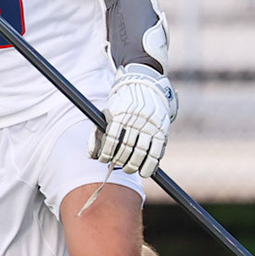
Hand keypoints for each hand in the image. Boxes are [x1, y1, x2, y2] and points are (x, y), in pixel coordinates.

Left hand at [92, 63, 177, 177]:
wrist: (145, 83)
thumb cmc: (121, 103)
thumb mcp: (107, 112)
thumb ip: (98, 133)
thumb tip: (92, 156)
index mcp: (121, 114)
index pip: (112, 139)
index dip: (106, 153)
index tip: (103, 159)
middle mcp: (136, 120)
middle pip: (126, 148)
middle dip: (119, 161)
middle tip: (116, 165)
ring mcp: (151, 125)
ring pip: (142, 152)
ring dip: (133, 165)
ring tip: (128, 169)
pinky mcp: (162, 131)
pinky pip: (157, 152)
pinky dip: (150, 165)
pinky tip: (144, 172)